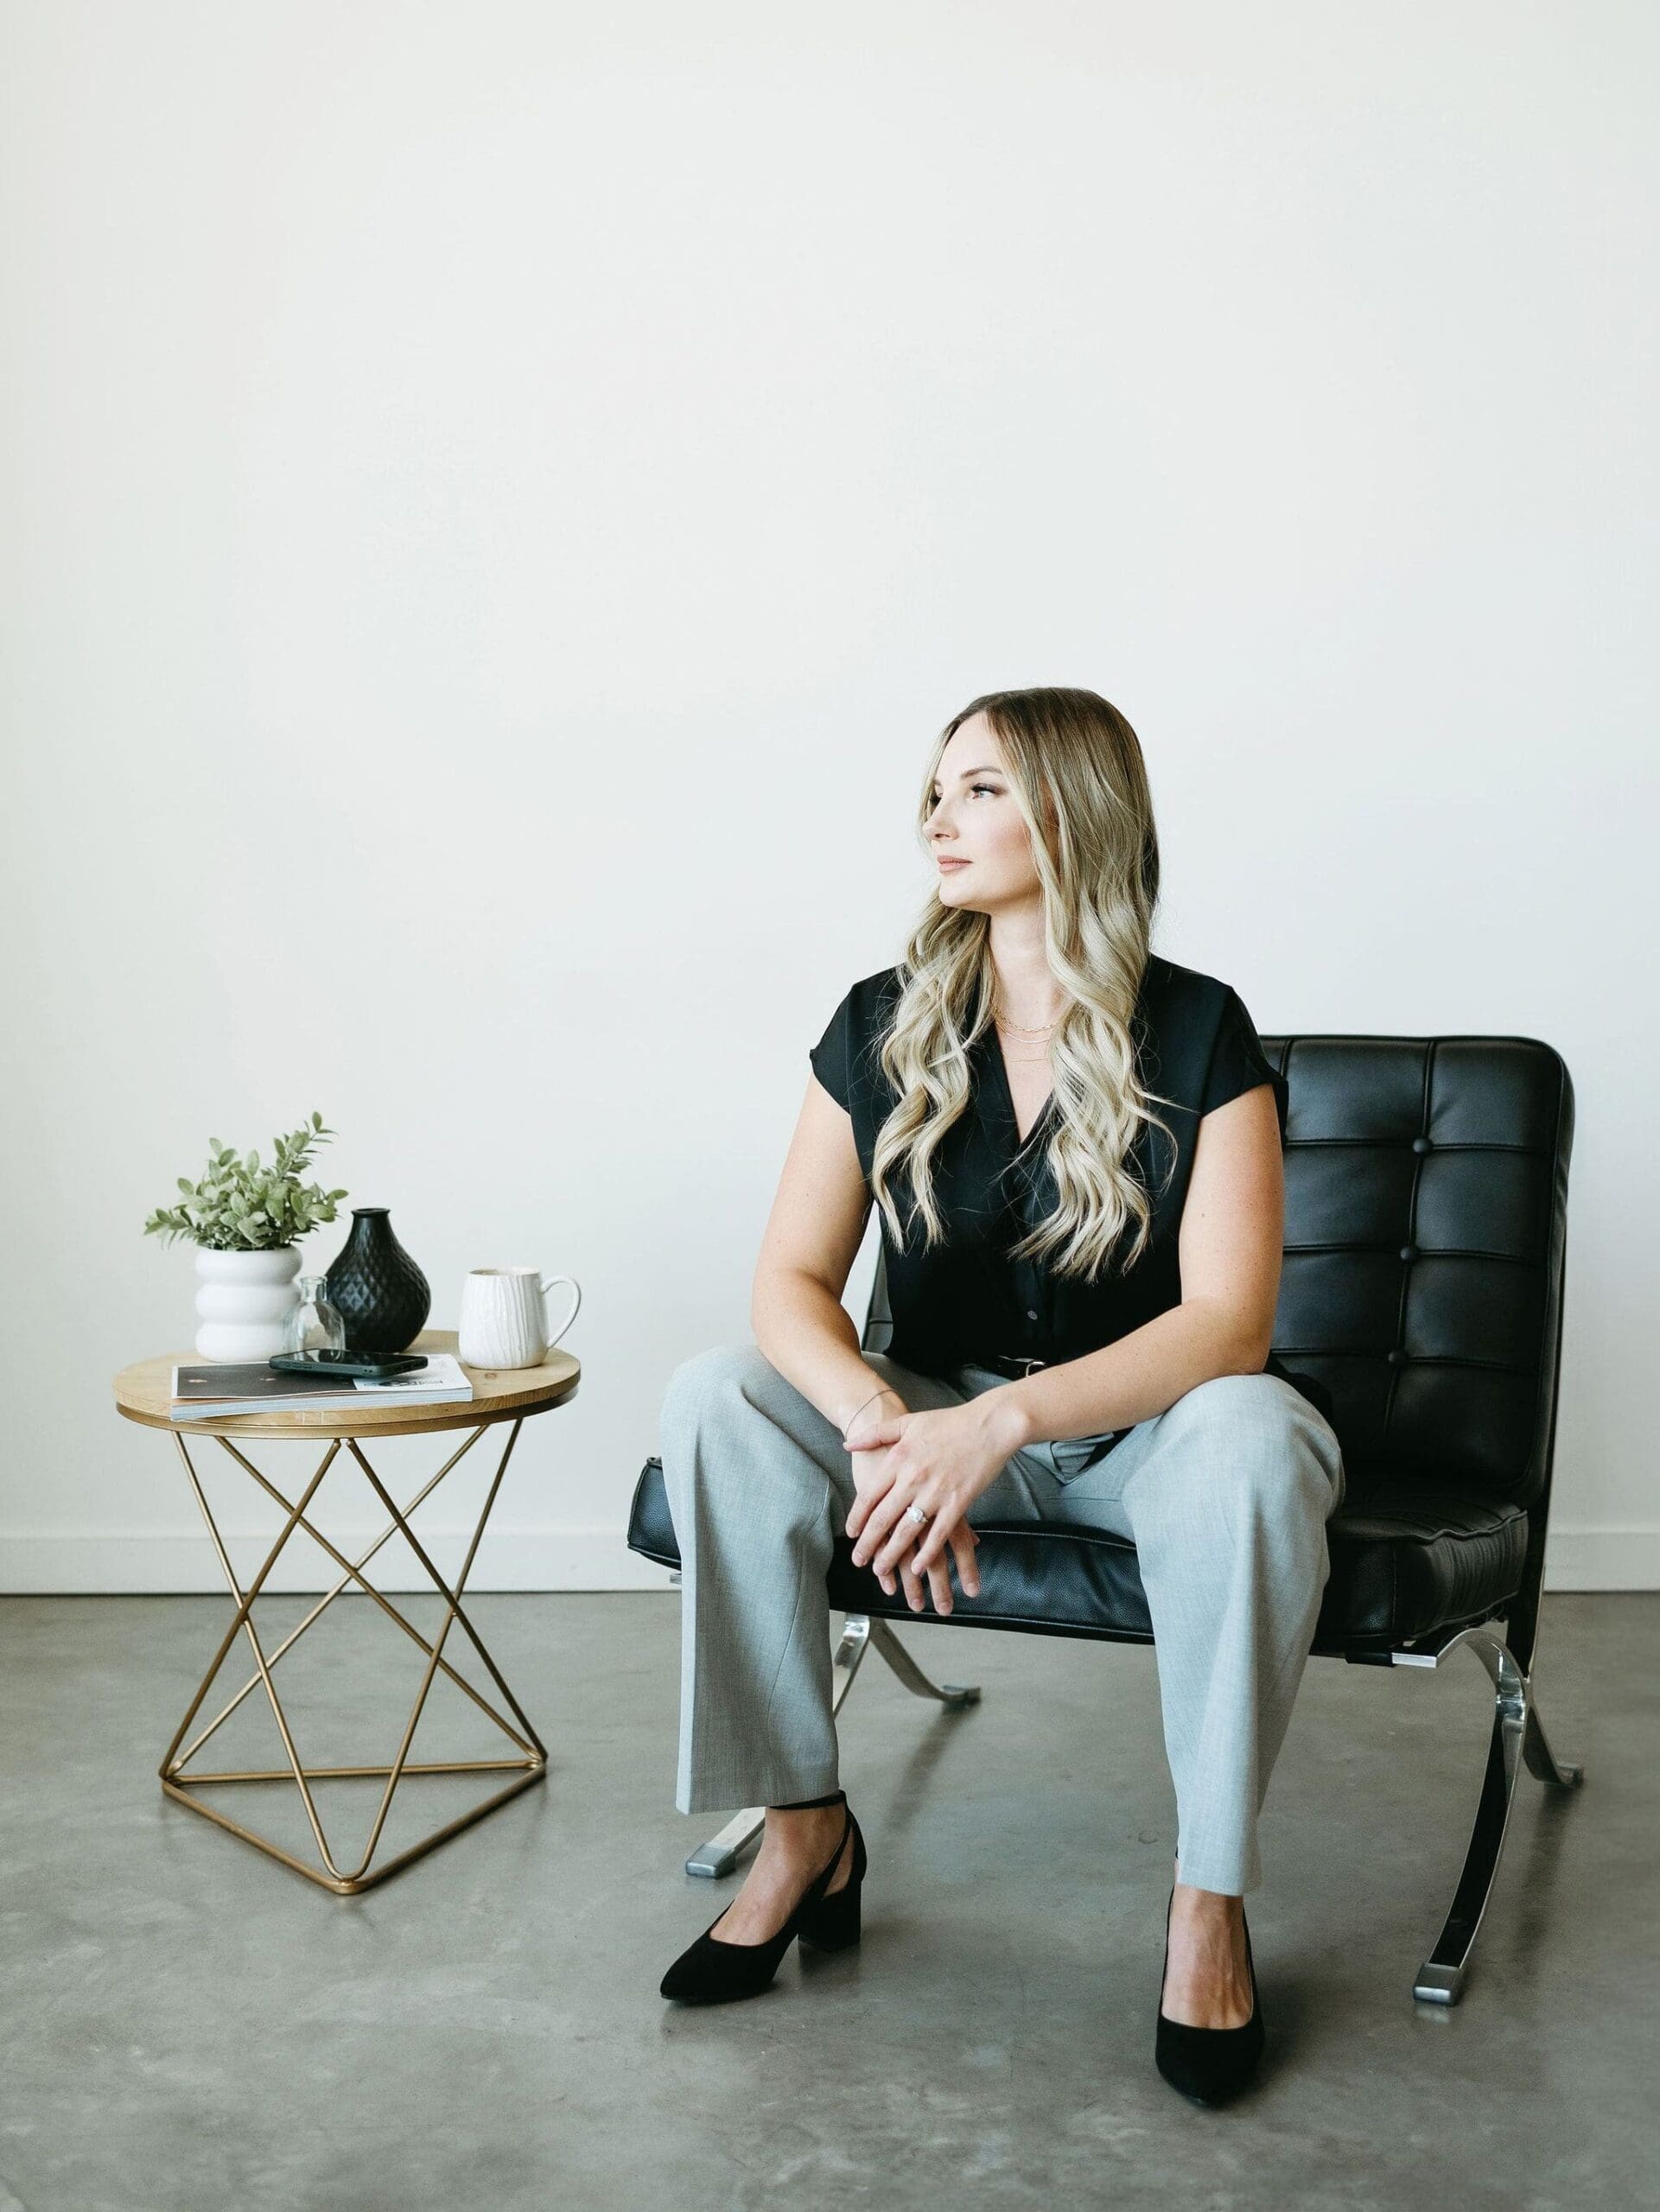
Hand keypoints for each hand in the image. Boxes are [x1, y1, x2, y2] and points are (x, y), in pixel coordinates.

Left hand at [840, 1387, 959, 1610]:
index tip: (851, 1534)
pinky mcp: (958, 1503)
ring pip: (906, 1531)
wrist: (989, 1424)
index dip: (857, 1518)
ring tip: (880, 1570)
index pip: (868, 1495)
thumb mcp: (907, 1422)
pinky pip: (938, 1535)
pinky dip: (926, 1554)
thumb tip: (847, 1444)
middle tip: (858, 1560)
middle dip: (867, 1543)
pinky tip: (917, 1568)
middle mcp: (912, 1478)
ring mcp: (936, 1492)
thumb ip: (875, 1434)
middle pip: (882, 1518)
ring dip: (891, 1554)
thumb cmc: (949, 1421)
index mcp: (898, 1458)